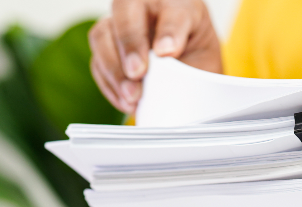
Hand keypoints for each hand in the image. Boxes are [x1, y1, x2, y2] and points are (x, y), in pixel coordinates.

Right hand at [88, 0, 222, 113]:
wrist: (188, 71)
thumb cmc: (196, 57)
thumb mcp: (205, 55)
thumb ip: (190, 56)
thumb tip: (166, 58)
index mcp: (176, 3)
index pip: (171, 10)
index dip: (168, 30)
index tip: (167, 52)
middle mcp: (144, 6)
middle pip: (125, 9)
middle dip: (130, 43)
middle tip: (137, 72)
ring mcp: (119, 24)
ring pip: (102, 35)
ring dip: (114, 69)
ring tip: (132, 96)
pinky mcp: (105, 47)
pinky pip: (97, 63)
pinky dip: (110, 85)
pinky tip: (126, 102)